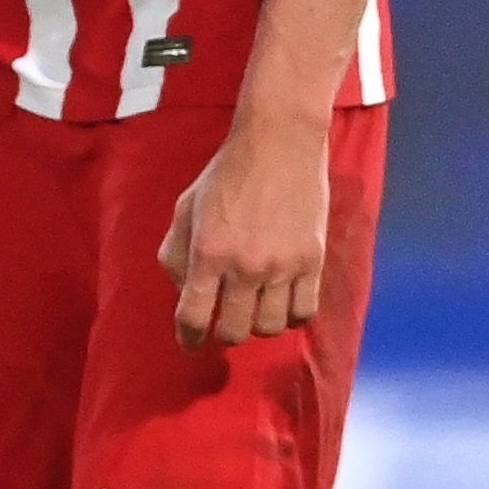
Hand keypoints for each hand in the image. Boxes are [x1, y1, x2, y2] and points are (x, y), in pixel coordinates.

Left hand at [163, 112, 331, 351]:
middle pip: (234, 331)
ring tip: (253, 307)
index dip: (188, 338)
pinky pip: (304, 313)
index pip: (194, 316)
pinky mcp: (313, 262)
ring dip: (258, 324)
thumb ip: (176, 252)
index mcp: (208, 253)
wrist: (279, 145)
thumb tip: (184, 291)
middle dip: (223, 332)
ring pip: (271, 328)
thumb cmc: (226, 176)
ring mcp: (283, 266)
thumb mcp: (185, 208)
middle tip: (223, 320)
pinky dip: (292, 317)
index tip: (190, 343)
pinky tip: (282, 303)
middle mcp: (245, 266)